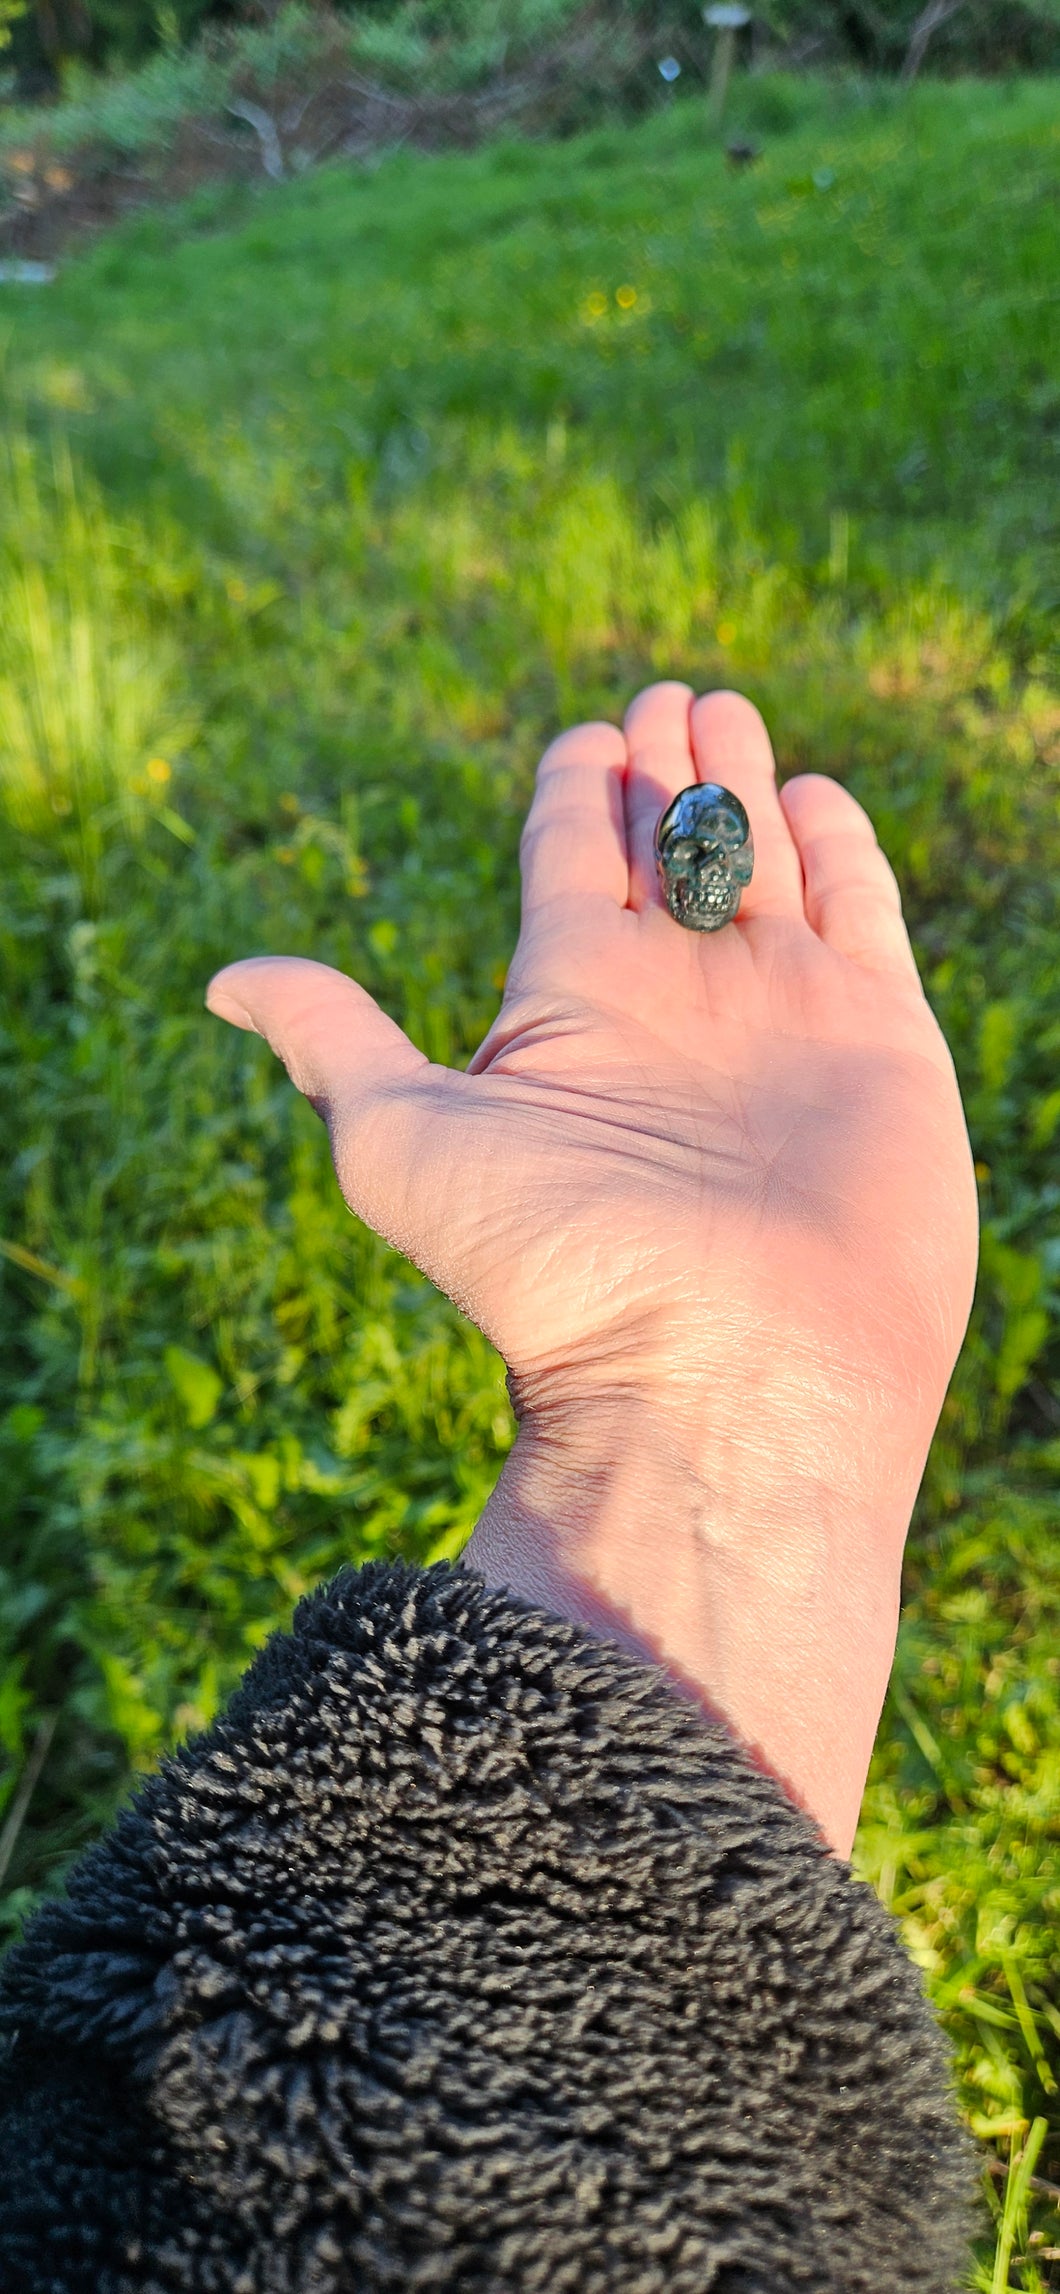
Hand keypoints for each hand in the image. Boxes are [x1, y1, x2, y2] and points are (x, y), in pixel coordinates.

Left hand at [207, 683, 977, 1853]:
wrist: (726, 1376)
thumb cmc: (556, 1268)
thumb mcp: (400, 1140)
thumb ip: (333, 1040)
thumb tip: (222, 983)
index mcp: (566, 1004)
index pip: (565, 864)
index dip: (571, 792)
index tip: (581, 738)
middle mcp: (672, 1003)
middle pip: (663, 849)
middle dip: (661, 766)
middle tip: (662, 694)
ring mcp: (779, 1015)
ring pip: (759, 861)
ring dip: (739, 780)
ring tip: (720, 709)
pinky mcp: (880, 1035)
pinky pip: (864, 911)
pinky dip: (842, 846)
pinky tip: (814, 797)